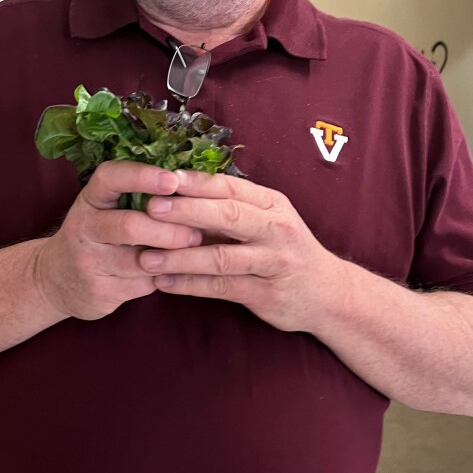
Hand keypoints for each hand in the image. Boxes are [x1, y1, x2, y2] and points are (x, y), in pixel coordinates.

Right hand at [33, 161, 202, 320]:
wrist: (56, 278)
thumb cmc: (96, 233)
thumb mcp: (104, 207)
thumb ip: (136, 195)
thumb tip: (189, 182)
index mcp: (90, 199)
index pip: (110, 178)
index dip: (142, 176)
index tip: (172, 180)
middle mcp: (83, 227)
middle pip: (129, 226)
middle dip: (168, 230)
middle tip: (196, 233)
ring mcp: (87, 262)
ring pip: (139, 261)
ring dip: (171, 258)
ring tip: (193, 252)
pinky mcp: (98, 292)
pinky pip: (140, 286)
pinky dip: (162, 279)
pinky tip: (172, 272)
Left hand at [138, 170, 344, 331]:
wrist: (327, 293)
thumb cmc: (284, 249)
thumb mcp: (266, 219)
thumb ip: (229, 208)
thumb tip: (175, 190)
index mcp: (271, 203)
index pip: (230, 187)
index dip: (195, 182)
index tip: (161, 178)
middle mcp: (276, 229)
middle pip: (228, 215)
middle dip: (186, 210)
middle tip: (150, 208)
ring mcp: (273, 263)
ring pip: (222, 258)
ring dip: (181, 257)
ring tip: (146, 257)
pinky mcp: (266, 294)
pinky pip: (222, 288)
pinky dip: (190, 286)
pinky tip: (163, 283)